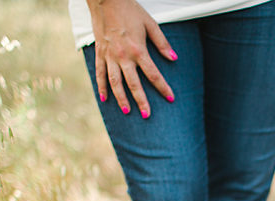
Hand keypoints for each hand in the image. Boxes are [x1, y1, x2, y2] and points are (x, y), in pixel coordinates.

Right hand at [88, 0, 176, 116]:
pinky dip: (101, 87)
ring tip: (127, 111)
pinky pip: (100, 73)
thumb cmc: (130, 10)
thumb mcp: (150, 24)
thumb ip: (162, 43)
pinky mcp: (100, 53)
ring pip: (115, 82)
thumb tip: (174, 58)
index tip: (171, 98)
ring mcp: (110, 56)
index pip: (153, 74)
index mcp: (138, 50)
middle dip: (141, 101)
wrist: (106, 0)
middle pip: (133, 84)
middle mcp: (123, 56)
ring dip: (121, 98)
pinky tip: (104, 99)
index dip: (163, 87)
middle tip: (146, 115)